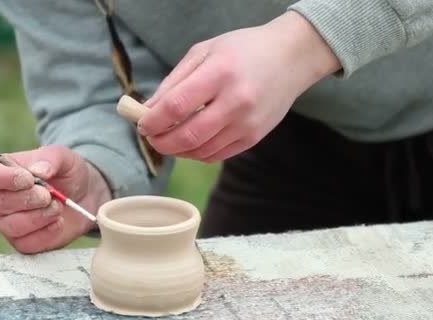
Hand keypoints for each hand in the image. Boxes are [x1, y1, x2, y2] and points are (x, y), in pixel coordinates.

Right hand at [0, 145, 111, 253]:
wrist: (83, 197)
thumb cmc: (66, 173)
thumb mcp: (64, 158)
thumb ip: (51, 159)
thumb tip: (38, 170)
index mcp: (0, 172)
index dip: (8, 178)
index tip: (30, 179)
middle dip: (29, 199)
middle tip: (49, 195)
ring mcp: (6, 223)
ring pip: (13, 226)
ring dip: (40, 216)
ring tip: (57, 206)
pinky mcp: (21, 242)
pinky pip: (27, 243)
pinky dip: (47, 232)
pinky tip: (58, 222)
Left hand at [138, 11, 340, 161]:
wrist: (291, 58)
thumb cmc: (243, 50)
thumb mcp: (204, 51)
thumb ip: (174, 81)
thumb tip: (148, 109)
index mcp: (220, 73)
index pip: (176, 106)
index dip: (152, 120)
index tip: (141, 123)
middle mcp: (236, 101)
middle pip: (187, 135)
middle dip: (161, 141)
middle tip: (151, 137)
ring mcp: (247, 123)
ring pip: (201, 151)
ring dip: (177, 150)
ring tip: (168, 138)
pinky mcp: (254, 138)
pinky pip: (217, 155)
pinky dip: (197, 153)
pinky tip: (190, 142)